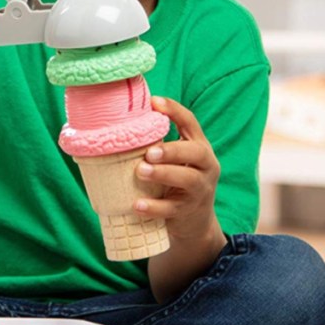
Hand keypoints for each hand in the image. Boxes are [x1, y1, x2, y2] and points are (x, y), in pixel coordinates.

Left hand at [134, 96, 224, 250]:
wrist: (194, 223)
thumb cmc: (176, 183)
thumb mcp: (174, 161)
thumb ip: (157, 144)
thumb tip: (119, 125)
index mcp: (199, 147)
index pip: (191, 123)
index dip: (174, 110)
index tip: (153, 101)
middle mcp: (205, 166)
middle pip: (195, 152)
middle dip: (172, 150)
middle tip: (149, 152)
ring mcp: (200, 190)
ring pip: (188, 179)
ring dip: (163, 173)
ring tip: (140, 171)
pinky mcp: (188, 211)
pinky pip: (172, 209)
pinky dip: (154, 208)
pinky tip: (136, 205)